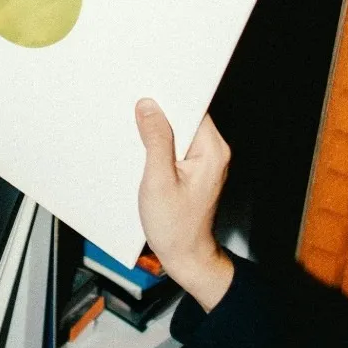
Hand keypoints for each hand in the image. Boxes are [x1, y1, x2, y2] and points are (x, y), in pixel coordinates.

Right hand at [135, 99, 234, 311]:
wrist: (186, 257)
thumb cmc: (175, 227)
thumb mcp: (158, 181)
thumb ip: (155, 141)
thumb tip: (149, 107)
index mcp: (212, 150)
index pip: (192, 108)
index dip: (168, 98)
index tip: (146, 91)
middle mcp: (214, 152)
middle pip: (184, 118)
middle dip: (159, 115)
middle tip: (133, 112)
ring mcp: (205, 161)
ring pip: (178, 132)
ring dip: (157, 132)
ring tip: (135, 134)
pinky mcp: (195, 170)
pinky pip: (177, 147)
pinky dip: (159, 146)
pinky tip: (143, 153)